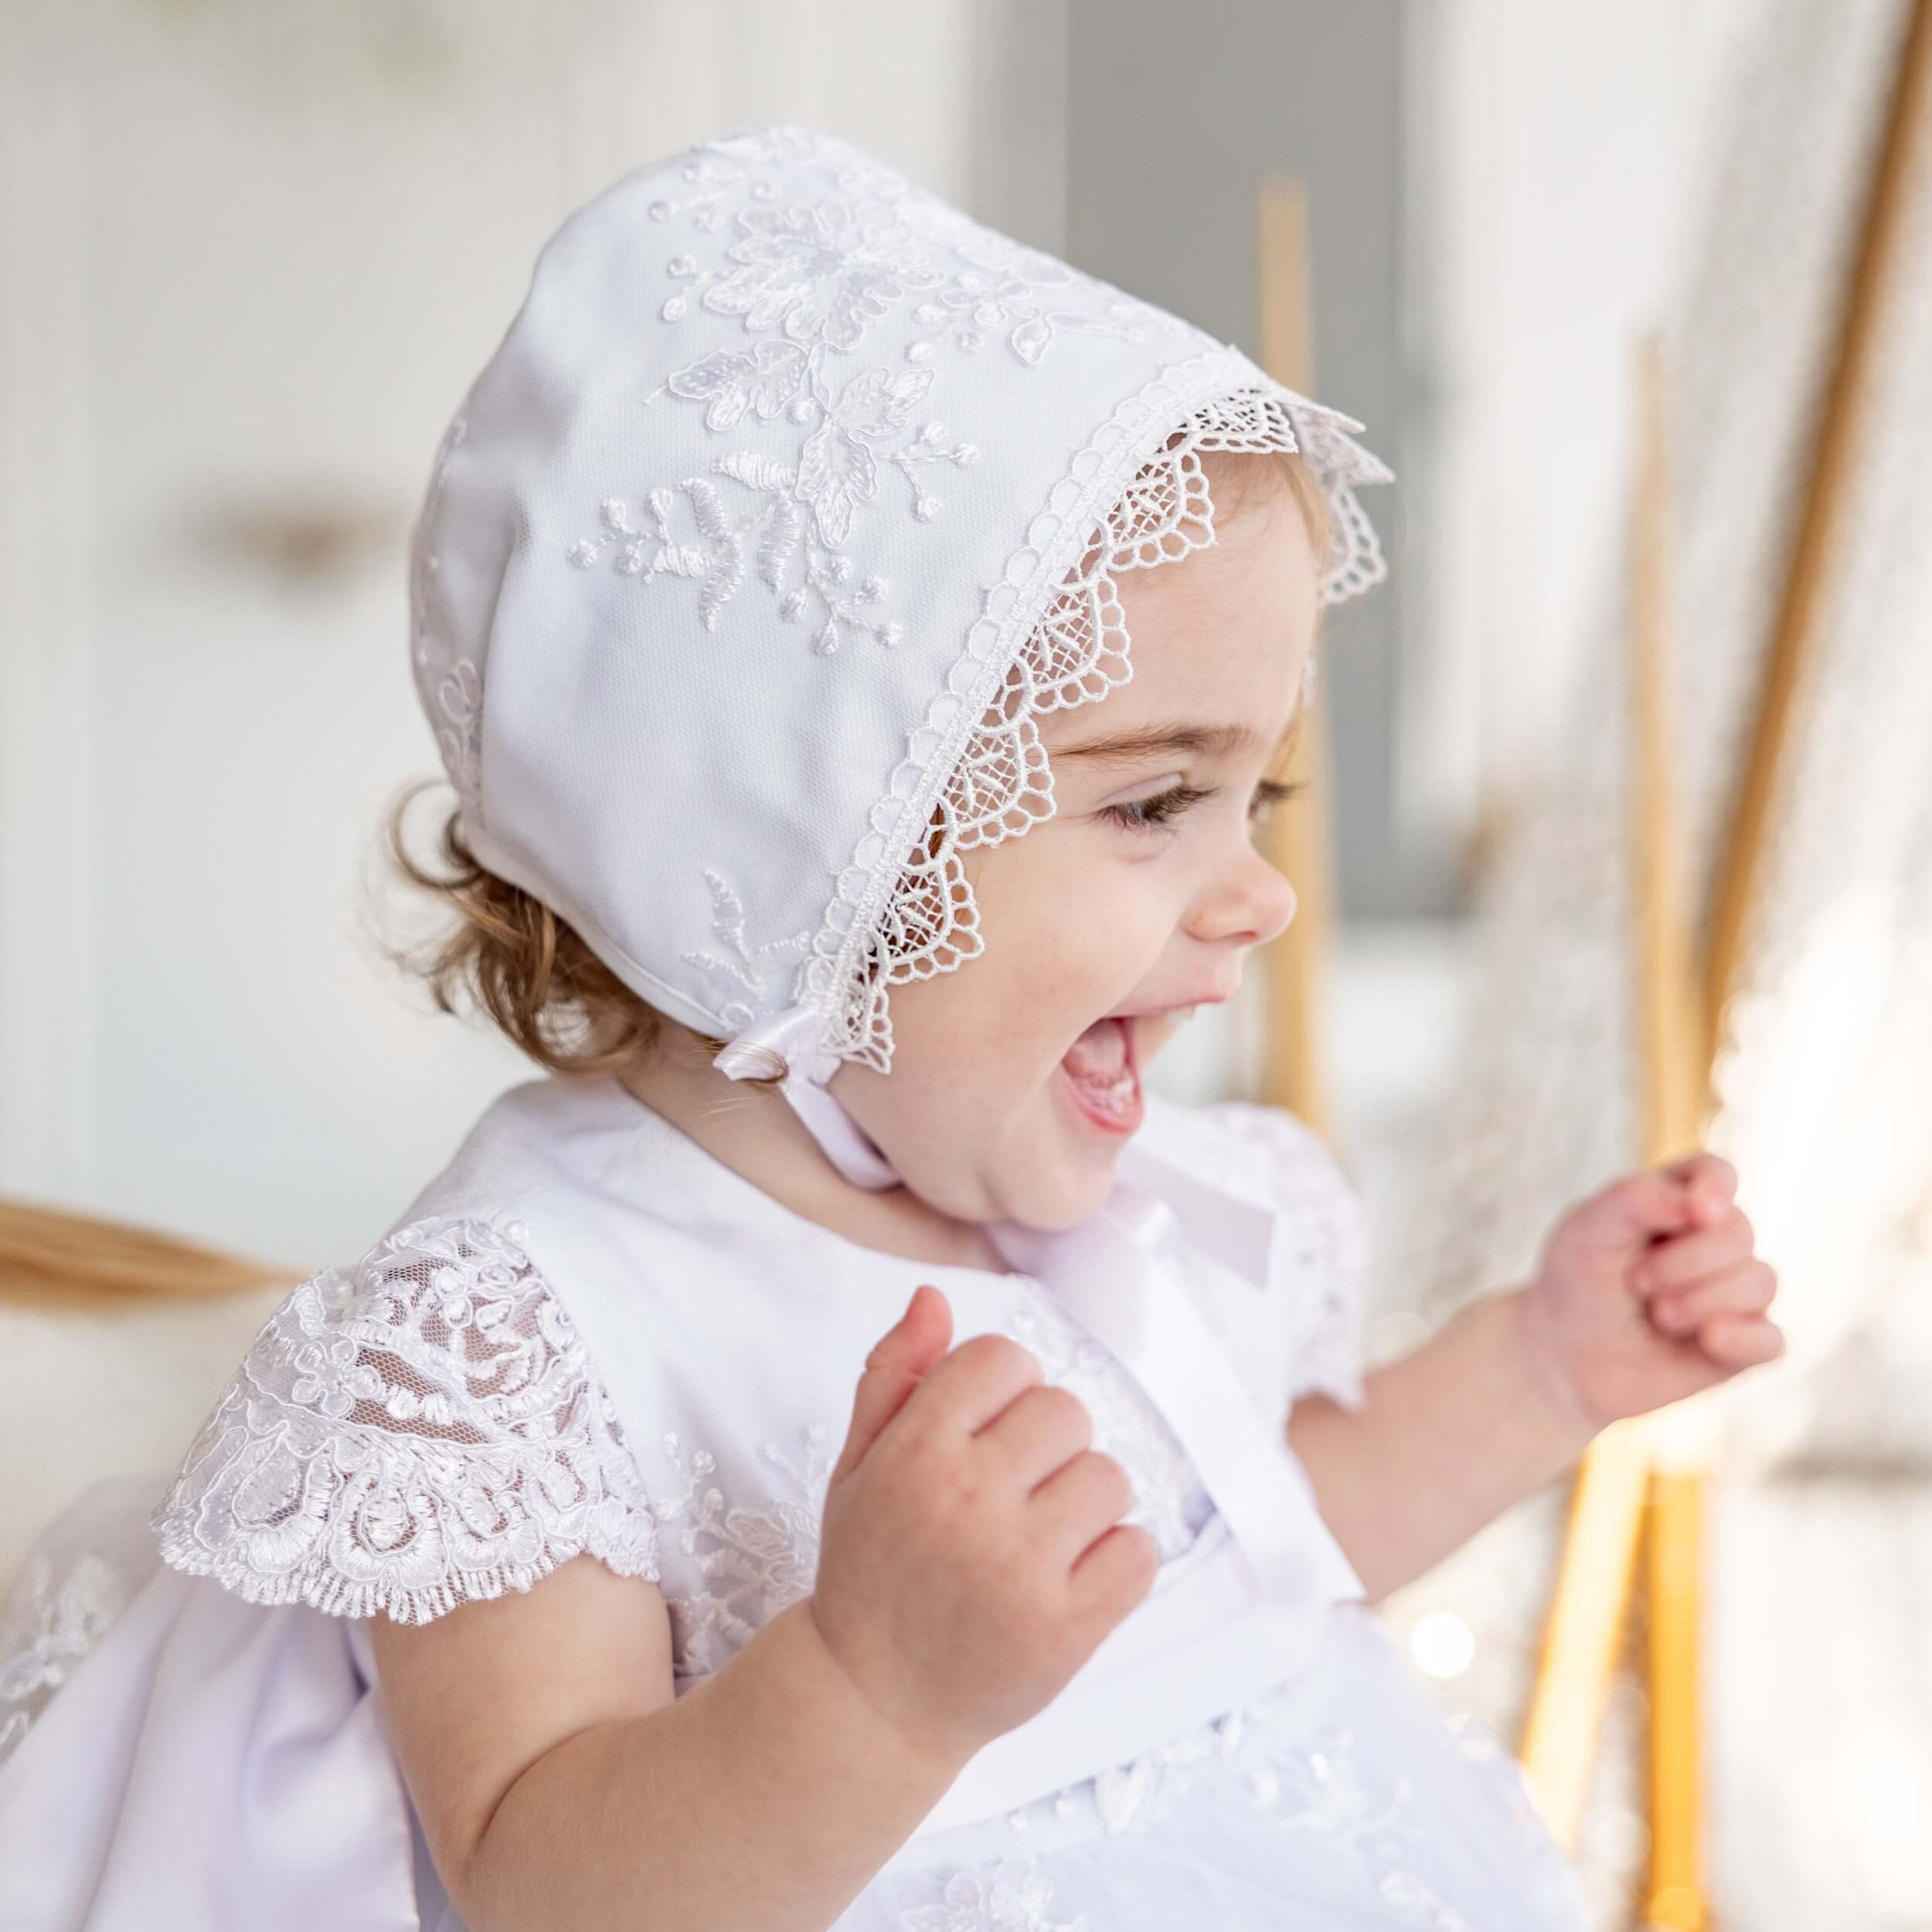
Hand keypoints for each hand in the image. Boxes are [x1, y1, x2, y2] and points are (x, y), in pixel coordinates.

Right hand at [807, 1284, 1159, 1764]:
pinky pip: (1138, 1551)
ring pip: (1109, 1475)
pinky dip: (1116, 1561)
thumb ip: (893, 1376)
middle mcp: (968, 1503)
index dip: (1001, 1389)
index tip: (982, 1433)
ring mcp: (1021, 1568)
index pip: (1002, 1358)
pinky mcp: (1066, 1629)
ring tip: (1039, 1537)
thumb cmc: (871, 1571)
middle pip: (1065, 1409)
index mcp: (914, 1454)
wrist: (873, 1702)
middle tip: (1010, 1493)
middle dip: (1046, 1443)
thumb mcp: (859, 1466)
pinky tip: (1070, 1578)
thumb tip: (933, 1297)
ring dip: (1084, 1501)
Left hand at [1513, 1151, 1786, 1435]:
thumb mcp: (1588, 1230)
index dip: (1715, 1187)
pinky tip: (1707, 1339)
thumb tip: (1700, 1202)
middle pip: (1740, 1233)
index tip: (1697, 1211)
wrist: (1567, 1356)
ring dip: (1700, 1301)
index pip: (1715, 1174)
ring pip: (1760, 1283)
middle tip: (1637, 1282)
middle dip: (1687, 1260)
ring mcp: (1734, 1294)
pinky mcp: (1742, 1346)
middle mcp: (1716, 1243)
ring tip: (1657, 1315)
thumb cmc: (1578, 1282)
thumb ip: (1637, 1199)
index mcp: (1678, 1202)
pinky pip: (1772, 1340)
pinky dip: (1742, 1339)